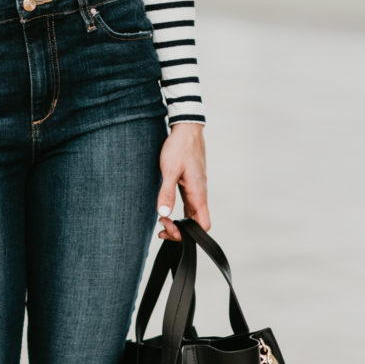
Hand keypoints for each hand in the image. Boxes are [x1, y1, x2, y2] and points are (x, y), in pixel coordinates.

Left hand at [155, 121, 207, 241]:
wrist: (187, 129)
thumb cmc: (180, 148)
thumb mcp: (170, 170)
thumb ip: (167, 193)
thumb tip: (164, 214)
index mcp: (198, 194)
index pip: (203, 226)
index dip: (187, 234)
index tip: (167, 224)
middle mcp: (200, 194)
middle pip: (197, 224)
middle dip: (179, 230)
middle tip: (161, 224)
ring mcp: (197, 190)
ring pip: (192, 215)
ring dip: (179, 222)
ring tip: (161, 220)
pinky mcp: (192, 185)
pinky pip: (189, 205)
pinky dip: (180, 212)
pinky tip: (167, 208)